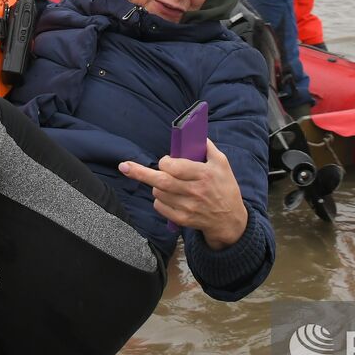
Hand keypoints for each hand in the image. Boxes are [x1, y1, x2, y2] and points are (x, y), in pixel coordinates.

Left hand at [119, 140, 247, 248]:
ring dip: (156, 185)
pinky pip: (160, 207)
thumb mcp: (223, 164)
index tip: (166, 161)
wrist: (229, 220)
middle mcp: (194, 191)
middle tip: (124, 166)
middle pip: (161, 181)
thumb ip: (208, 148)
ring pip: (158, 193)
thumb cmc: (226, 188)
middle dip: (140, 172)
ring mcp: (187, 207)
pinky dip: (159, 200)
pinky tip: (168, 197)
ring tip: (167, 183)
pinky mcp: (182, 219)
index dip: (165, 162)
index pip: (175, 167)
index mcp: (204, 175)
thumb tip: (196, 134)